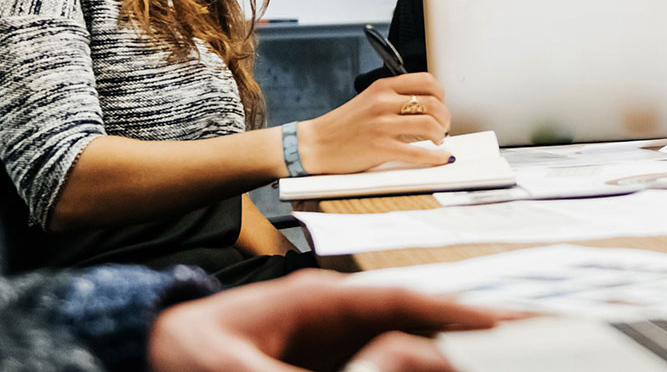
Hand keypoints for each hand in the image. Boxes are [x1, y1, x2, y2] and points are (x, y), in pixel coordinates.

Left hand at [148, 270, 508, 371]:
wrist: (145, 352)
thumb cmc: (183, 350)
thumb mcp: (239, 367)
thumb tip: (383, 363)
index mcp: (317, 300)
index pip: (398, 301)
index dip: (451, 312)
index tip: (497, 326)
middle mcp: (334, 320)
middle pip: (413, 324)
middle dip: (465, 331)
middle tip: (521, 341)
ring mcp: (332, 347)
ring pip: (401, 346)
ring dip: (443, 352)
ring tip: (496, 354)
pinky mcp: (325, 367)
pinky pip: (377, 363)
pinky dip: (410, 364)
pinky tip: (440, 365)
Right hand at [302, 72, 453, 173]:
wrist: (316, 144)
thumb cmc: (342, 125)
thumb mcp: (368, 100)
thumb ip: (393, 98)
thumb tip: (426, 106)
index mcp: (382, 87)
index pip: (426, 81)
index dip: (441, 94)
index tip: (442, 104)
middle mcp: (383, 102)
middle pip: (433, 103)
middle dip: (445, 117)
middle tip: (444, 126)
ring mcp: (382, 125)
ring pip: (429, 125)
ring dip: (441, 134)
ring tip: (437, 140)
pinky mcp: (381, 148)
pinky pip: (418, 152)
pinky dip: (435, 156)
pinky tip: (440, 157)